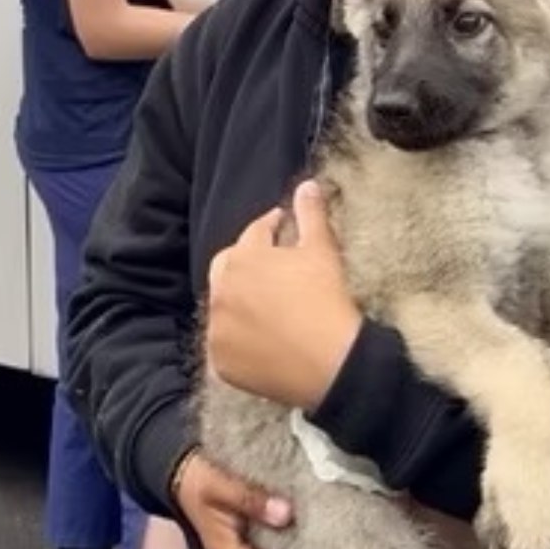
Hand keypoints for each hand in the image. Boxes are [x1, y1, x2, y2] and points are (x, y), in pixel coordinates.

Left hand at [206, 179, 361, 410]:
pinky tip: (260, 337)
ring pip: (223, 305)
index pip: (254, 233)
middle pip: (227, 267)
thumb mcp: (322, 251)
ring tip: (266, 304)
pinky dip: (238, 336)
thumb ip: (310, 214)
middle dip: (246, 260)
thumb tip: (307, 185)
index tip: (284, 228)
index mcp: (244, 259)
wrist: (332, 363)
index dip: (272, 227)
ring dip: (239, 299)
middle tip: (272, 267)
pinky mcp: (220, 362)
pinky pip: (224, 342)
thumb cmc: (327, 300)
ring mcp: (217, 329)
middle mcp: (221, 292)